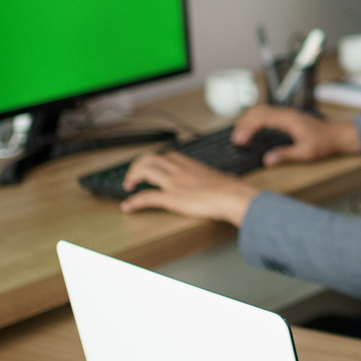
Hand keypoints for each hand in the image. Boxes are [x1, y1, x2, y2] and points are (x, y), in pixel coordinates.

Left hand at [119, 151, 258, 223]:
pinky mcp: (171, 197)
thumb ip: (221, 177)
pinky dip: (133, 201)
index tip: (150, 165)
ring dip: (132, 177)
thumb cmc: (231, 190)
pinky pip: (146, 196)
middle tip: (133, 176)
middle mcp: (179, 169)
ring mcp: (173, 182)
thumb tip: (231, 178)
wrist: (231, 196)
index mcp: (190, 164)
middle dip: (137, 165)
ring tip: (128, 186)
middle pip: (150, 158)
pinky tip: (128, 206)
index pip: (167, 154)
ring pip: (144, 171)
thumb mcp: (224, 177)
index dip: (154, 159)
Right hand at [228, 104, 360, 166]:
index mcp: (289, 119)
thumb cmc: (325, 143)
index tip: (240, 140)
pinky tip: (252, 131)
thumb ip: (286, 155)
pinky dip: (255, 120)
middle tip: (236, 139)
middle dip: (244, 123)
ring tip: (240, 135)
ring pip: (261, 110)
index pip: (261, 118)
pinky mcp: (287, 118)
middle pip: (258, 111)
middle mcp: (286, 113)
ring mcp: (286, 114)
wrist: (338, 136)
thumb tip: (267, 160)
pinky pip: (266, 114)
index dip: (248, 128)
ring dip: (248, 120)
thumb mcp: (306, 153)